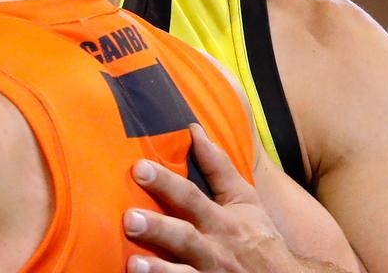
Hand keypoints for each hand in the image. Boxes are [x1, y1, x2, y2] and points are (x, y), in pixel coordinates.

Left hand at [124, 124, 300, 272]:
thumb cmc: (258, 237)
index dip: (166, 183)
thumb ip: (218, 167)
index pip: (191, 197)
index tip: (140, 168)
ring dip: (159, 270)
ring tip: (133, 263)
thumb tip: (193, 130)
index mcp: (222, 221)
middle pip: (184, 238)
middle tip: (129, 219)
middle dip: (158, 229)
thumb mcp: (244, 201)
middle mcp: (215, 250)